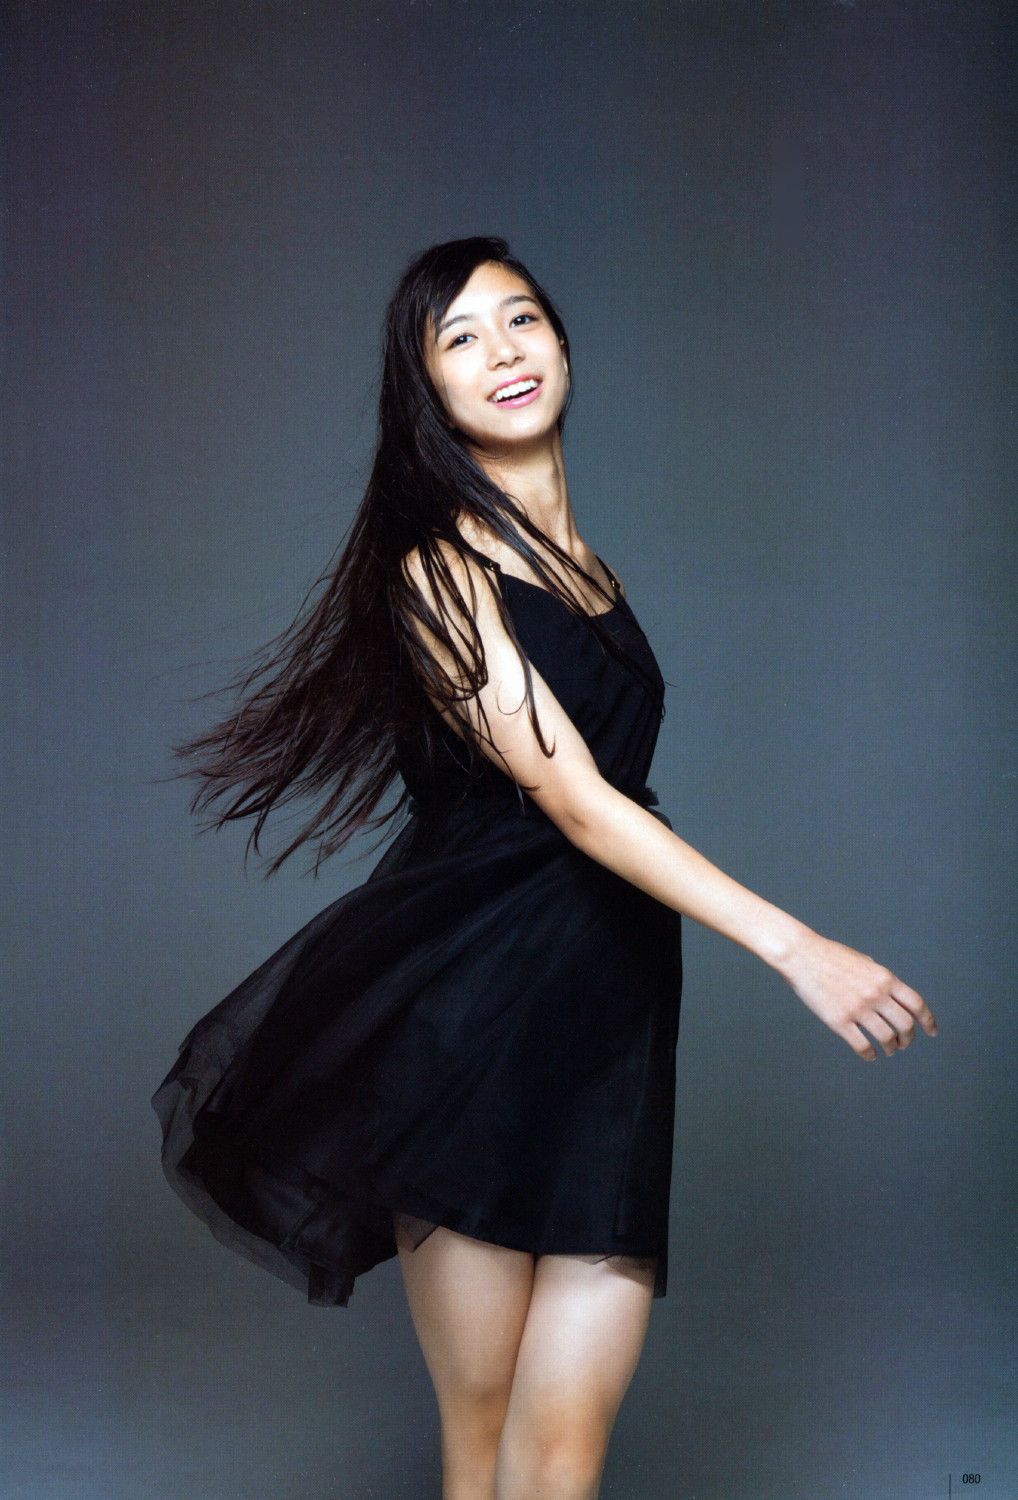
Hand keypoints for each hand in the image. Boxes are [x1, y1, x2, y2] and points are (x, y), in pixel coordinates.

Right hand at [777, 929, 937, 1060]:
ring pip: (886, 1038)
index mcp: (884, 978)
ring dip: (891, 1048)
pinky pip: (862, 1045)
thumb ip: (879, 978)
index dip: (928, 1020)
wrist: (801, 955)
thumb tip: (890, 992)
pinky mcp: (839, 1021)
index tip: (931, 1032)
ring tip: (889, 1050)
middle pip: (905, 1025)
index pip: (916, 1004)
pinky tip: (870, 1054)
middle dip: (908, 1038)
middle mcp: (875, 994)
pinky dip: (870, 1054)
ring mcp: (858, 1009)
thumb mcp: (863, 961)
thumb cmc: (830, 956)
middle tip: (904, 1044)